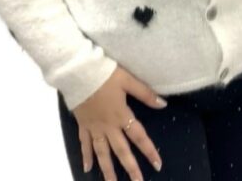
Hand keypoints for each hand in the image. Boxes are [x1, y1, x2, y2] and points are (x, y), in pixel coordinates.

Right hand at [72, 65, 166, 180]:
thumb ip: (145, 93)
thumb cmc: (104, 74)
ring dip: (108, 169)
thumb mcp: (128, 80)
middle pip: (121, 150)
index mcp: (121, 115)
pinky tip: (87, 168)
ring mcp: (94, 127)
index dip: (149, 151)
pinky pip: (84, 143)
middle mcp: (108, 126)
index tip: (157, 165)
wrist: (78, 72)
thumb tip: (163, 104)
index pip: (138, 136)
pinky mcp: (82, 124)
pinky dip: (86, 156)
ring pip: (102, 152)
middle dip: (130, 168)